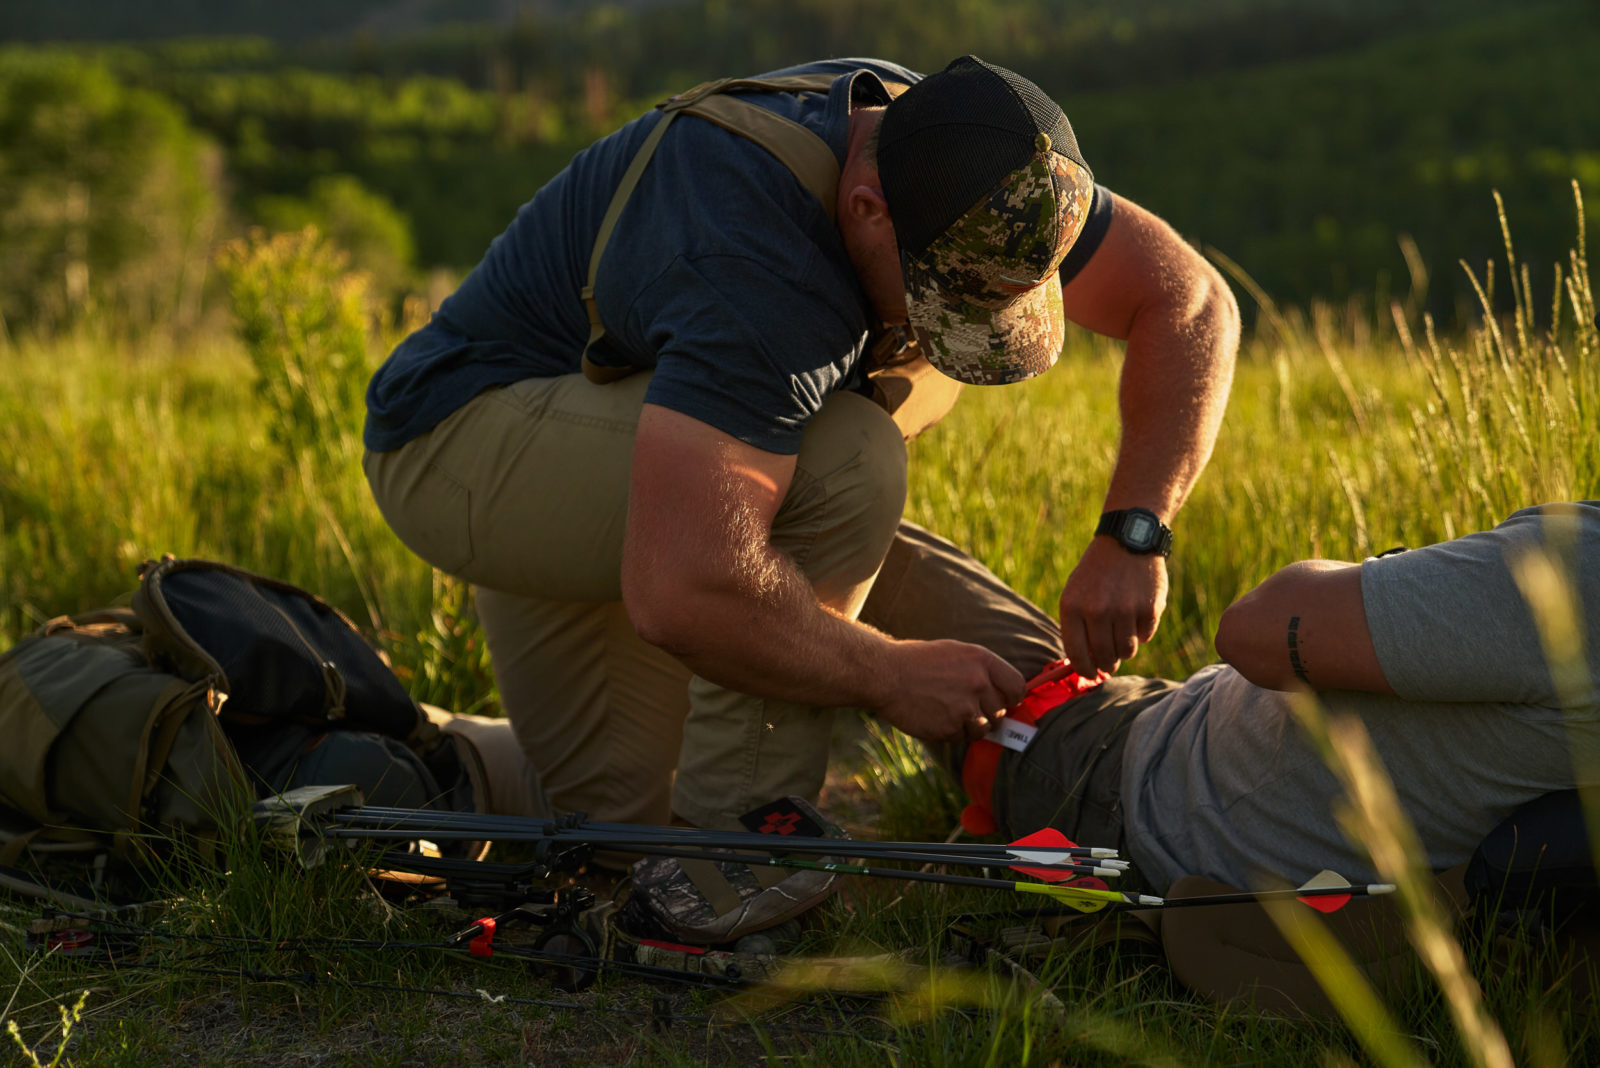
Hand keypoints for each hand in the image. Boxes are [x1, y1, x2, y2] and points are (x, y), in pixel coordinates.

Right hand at [872, 639, 1025, 743]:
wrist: (885, 674)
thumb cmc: (916, 661)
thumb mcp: (954, 652)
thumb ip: (980, 670)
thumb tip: (1002, 691)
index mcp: (981, 660)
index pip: (1017, 685)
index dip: (1014, 697)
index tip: (1008, 702)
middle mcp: (978, 683)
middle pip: (1000, 711)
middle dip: (988, 714)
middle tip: (968, 710)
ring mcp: (964, 707)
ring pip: (983, 729)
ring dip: (971, 726)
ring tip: (950, 713)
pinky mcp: (949, 727)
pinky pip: (961, 737)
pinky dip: (950, 732)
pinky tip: (935, 717)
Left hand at [1058, 538, 1168, 675]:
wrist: (1128, 540)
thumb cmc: (1098, 572)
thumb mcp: (1076, 592)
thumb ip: (1076, 626)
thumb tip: (1084, 663)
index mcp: (1073, 607)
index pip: (1077, 653)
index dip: (1085, 670)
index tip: (1090, 674)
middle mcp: (1097, 610)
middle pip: (1104, 657)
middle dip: (1107, 664)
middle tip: (1110, 663)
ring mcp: (1124, 610)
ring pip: (1127, 651)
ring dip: (1125, 649)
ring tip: (1123, 632)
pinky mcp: (1149, 609)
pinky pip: (1145, 637)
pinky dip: (1142, 632)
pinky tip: (1137, 613)